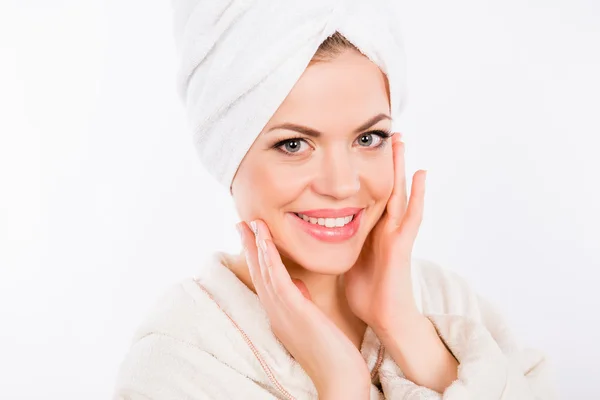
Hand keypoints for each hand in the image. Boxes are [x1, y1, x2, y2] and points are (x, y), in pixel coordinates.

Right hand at [237, 220, 370, 397]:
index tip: (251, 235)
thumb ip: (302, 303)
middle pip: (258, 273)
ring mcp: (282, 312)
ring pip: (264, 273)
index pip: (264, 280)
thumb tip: (297, 285)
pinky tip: (265, 242)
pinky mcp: (294, 311)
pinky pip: (278, 280)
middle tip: (241, 222)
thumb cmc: (332, 354)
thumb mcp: (313, 322)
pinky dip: (269, 259)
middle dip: (249, 246)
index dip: (256, 257)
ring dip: (256, 246)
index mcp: (280, 315)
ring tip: (250, 222)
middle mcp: (275, 313)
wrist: (339, 379)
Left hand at [344, 133, 426, 333]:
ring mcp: (395, 234)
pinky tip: (421, 175)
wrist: (384, 318)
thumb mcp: (344, 261)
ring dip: (402, 167)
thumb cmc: (365, 293)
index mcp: (369, 230)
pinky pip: (411, 216)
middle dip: (386, 161)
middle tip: (387, 133)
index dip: (366, 172)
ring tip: (402, 141)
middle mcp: (384, 227)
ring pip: (400, 193)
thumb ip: (335, 245)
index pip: (368, 193)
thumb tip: (313, 234)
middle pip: (385, 187)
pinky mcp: (402, 245)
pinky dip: (418, 195)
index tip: (360, 149)